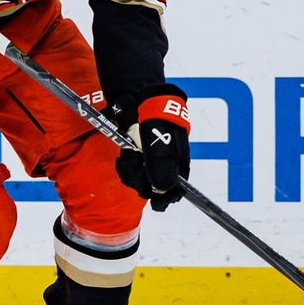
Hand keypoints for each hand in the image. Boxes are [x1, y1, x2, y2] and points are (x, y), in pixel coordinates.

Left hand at [113, 84, 190, 210]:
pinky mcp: (138, 156)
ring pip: (140, 180)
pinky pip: (131, 170)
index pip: (175, 190)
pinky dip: (126, 166)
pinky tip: (126, 156)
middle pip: (154, 187)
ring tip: (130, 157)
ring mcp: (150, 161)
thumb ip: (162, 166)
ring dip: (132, 172)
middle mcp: (165, 164)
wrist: (141, 101)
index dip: (165, 198)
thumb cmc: (157, 120)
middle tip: (137, 165)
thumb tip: (162, 189)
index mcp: (178, 163)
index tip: (157, 203)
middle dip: (142, 181)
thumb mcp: (160, 143)